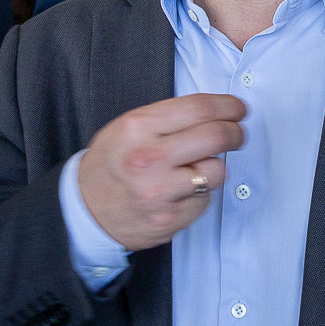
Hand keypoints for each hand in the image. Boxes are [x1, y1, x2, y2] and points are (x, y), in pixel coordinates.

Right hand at [77, 93, 246, 250]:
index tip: (238, 109)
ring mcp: (160, 192)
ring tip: (197, 166)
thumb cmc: (111, 163)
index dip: (228, 106)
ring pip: (217, 171)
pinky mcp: (170, 219)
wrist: (85, 210)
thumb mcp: (128, 126)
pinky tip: (181, 190)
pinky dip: (200, 193)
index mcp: (138, 127)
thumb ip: (168, 118)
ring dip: (215, 166)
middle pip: (216, 137)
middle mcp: (149, 159)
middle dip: (235, 133)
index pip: (199, 108)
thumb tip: (216, 111)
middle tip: (236, 133)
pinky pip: (205, 200)